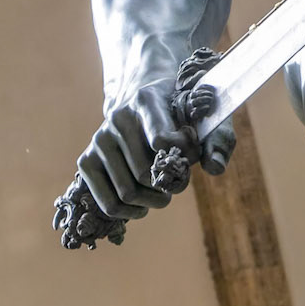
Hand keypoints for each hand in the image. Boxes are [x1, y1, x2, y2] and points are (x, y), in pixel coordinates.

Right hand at [75, 69, 233, 226]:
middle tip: (178, 184)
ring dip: (151, 202)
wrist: (139, 92)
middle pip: (144, 173)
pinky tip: (143, 206)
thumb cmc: (177, 109)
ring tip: (162, 196)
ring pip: (127, 192)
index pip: (161, 139)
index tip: (190, 156)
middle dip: (167, 187)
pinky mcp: (86, 159)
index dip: (181, 157)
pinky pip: (107, 202)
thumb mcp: (202, 113)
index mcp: (146, 99)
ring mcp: (99, 139)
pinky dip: (128, 212)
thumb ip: (217, 139)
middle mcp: (118, 118)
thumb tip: (215, 167)